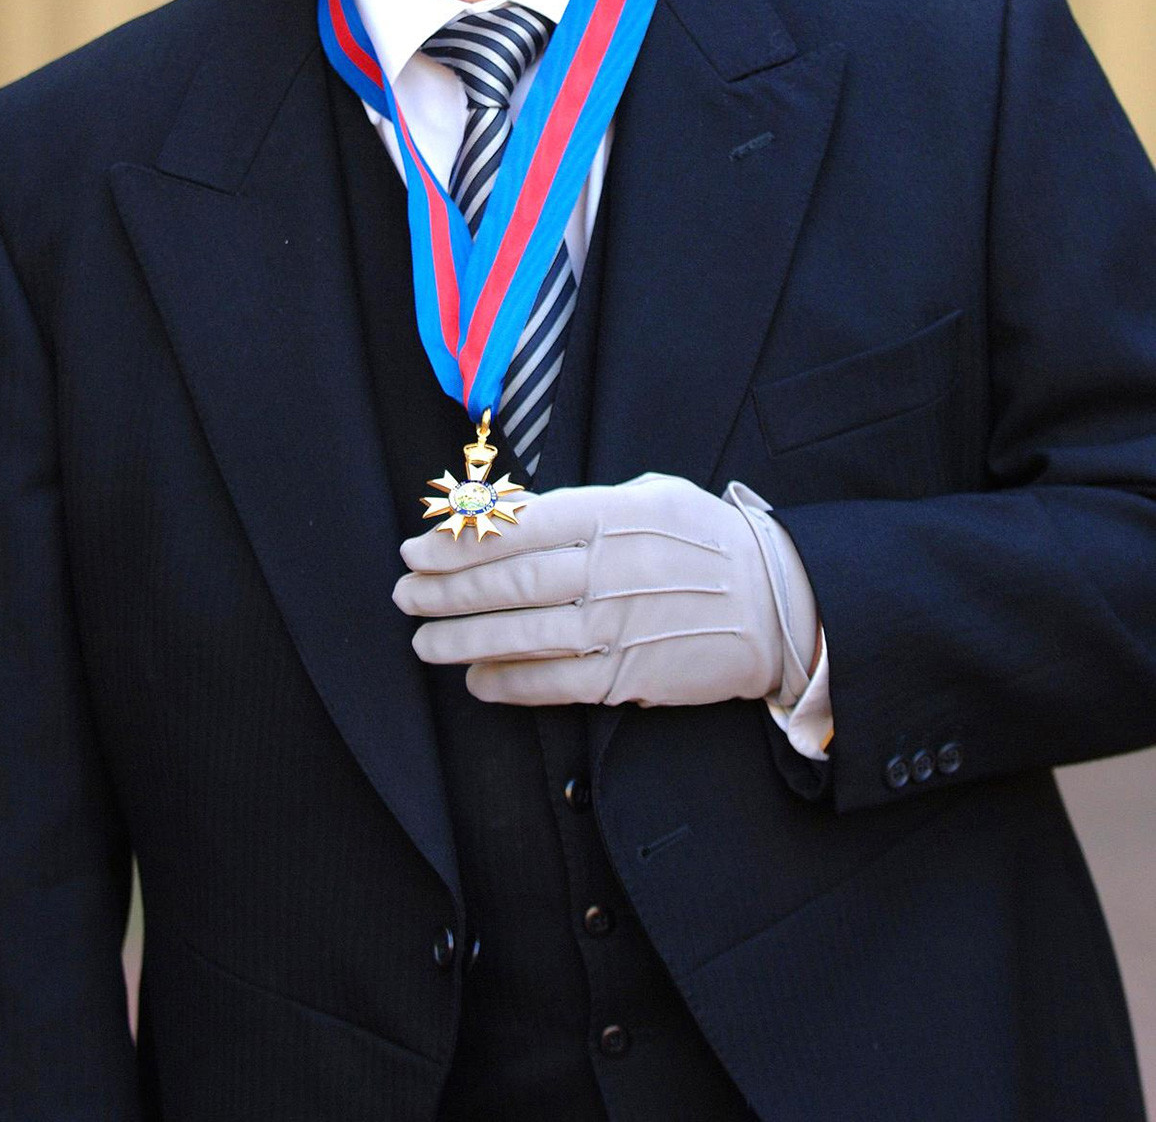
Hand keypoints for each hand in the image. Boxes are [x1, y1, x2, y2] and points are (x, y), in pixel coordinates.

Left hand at [393, 475, 818, 706]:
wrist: (776, 604)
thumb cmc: (707, 541)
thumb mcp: (650, 497)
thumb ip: (584, 505)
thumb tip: (511, 514)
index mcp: (613, 515)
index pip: (518, 526)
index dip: (459, 540)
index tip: (418, 547)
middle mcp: (610, 570)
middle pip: (510, 581)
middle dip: (445, 589)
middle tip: (405, 592)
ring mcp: (618, 626)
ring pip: (521, 634)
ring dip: (461, 639)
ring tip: (423, 640)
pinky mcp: (627, 675)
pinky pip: (553, 683)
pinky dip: (508, 683)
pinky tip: (476, 679)